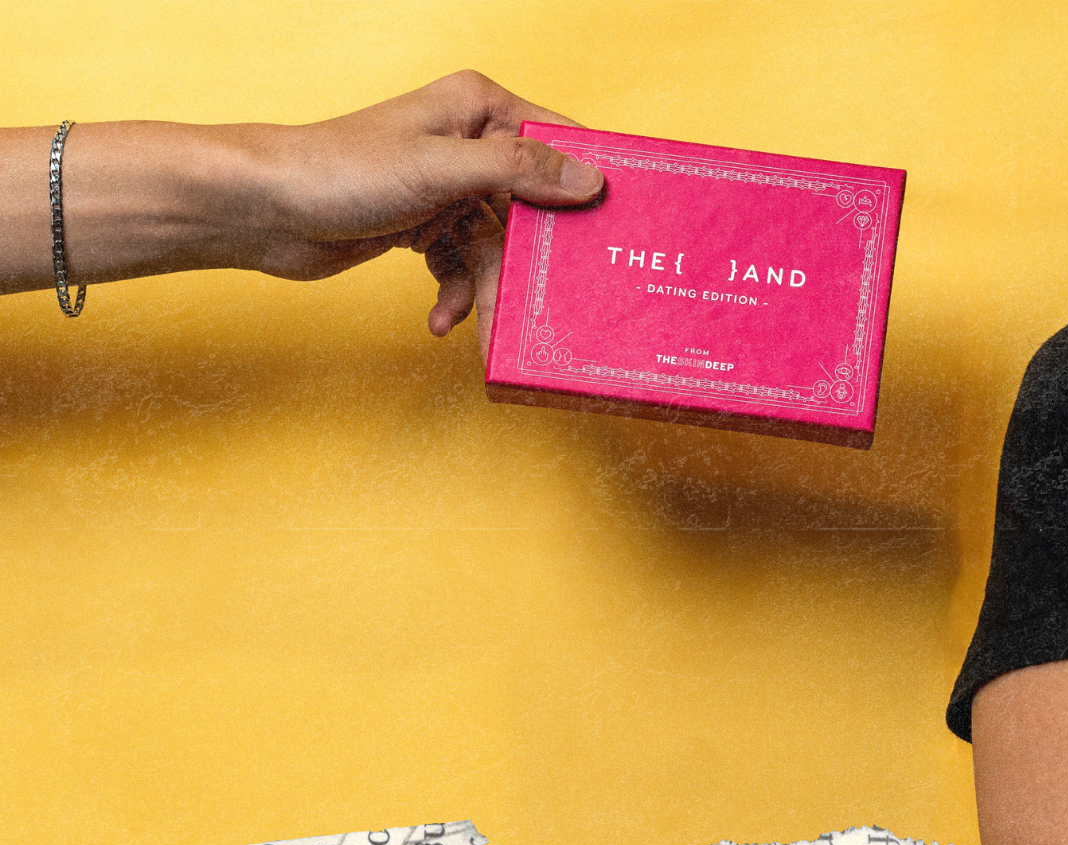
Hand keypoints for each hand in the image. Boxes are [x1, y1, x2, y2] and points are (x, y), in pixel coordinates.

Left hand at [238, 70, 604, 340]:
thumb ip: (521, 171)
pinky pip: (464, 264)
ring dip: (487, 288)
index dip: (589, 183)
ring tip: (481, 325)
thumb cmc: (341, 170)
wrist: (263, 211)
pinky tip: (443, 319)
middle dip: (533, 259)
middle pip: (534, 206)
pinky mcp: (427, 224)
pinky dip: (456, 293)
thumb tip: (591, 181)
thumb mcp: (442, 169)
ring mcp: (449, 186)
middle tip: (549, 301)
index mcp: (481, 108)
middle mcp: (470, 143)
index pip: (559, 142)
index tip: (616, 229)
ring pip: (498, 246)